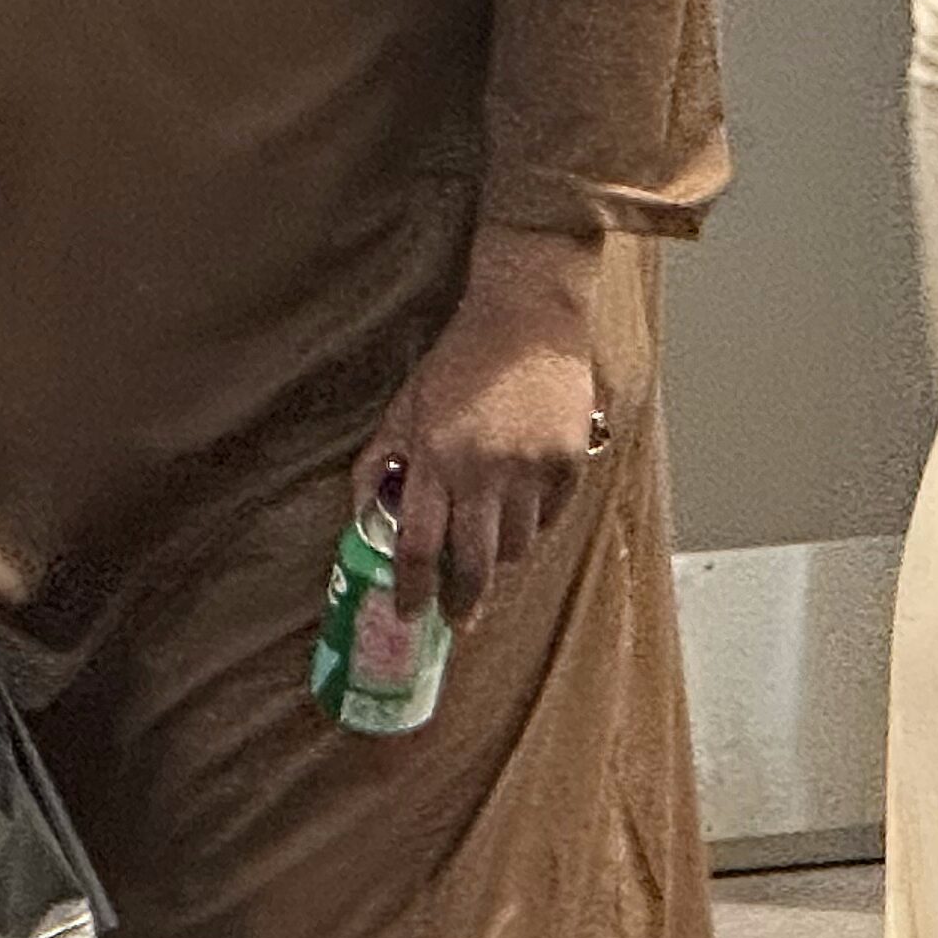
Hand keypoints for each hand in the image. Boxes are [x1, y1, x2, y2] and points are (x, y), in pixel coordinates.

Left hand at [350, 228, 607, 626]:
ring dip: (500, 557)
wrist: (527, 319)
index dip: (412, 590)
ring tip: (491, 551)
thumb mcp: (404, 409)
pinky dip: (535, 523)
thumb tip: (367, 522)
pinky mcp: (571, 459)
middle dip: (463, 601)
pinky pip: (552, 516)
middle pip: (474, 562)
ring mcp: (534, 466)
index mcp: (436, 458)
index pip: (419, 546)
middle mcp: (485, 469)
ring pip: (518, 545)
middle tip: (458, 619)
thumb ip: (381, 466)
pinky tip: (523, 509)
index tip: (409, 614)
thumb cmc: (458, 363)